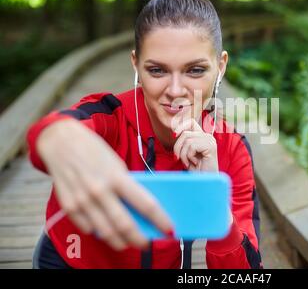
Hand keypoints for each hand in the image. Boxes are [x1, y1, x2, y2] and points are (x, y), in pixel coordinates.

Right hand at [37, 118, 173, 250]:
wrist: (61, 141)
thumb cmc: (95, 151)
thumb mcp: (116, 164)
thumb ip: (126, 186)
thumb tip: (140, 209)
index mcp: (117, 177)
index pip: (146, 204)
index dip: (160, 220)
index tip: (169, 229)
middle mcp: (100, 191)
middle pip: (125, 224)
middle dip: (139, 239)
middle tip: (146, 244)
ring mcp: (82, 200)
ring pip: (105, 232)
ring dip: (120, 241)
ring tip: (128, 243)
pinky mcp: (68, 206)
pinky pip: (87, 227)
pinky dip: (98, 232)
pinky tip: (105, 232)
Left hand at [173, 118, 218, 171]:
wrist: (206, 180)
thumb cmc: (197, 169)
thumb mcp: (187, 153)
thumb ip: (184, 143)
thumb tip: (174, 133)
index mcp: (202, 136)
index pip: (191, 122)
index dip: (181, 125)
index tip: (174, 135)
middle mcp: (207, 136)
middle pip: (185, 133)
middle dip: (177, 147)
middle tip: (178, 158)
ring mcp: (210, 140)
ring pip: (187, 140)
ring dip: (183, 154)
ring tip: (188, 162)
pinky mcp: (210, 146)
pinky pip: (192, 146)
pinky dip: (189, 156)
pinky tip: (195, 162)